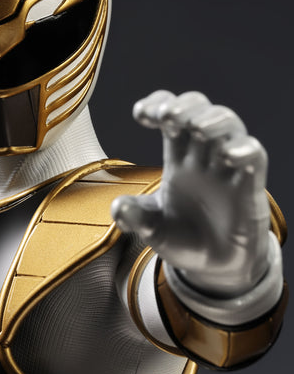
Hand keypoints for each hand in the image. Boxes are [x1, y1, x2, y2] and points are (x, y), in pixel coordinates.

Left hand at [112, 90, 270, 296]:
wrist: (213, 269)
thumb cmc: (183, 238)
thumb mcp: (152, 228)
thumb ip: (136, 217)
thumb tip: (118, 208)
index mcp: (177, 157)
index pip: (171, 115)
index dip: (158, 104)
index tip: (141, 114)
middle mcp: (202, 156)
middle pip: (200, 110)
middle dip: (185, 106)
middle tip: (167, 117)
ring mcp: (227, 168)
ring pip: (229, 124)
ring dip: (213, 120)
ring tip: (197, 129)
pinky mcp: (249, 187)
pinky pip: (254, 155)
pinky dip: (243, 149)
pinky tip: (227, 155)